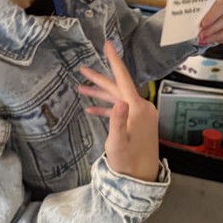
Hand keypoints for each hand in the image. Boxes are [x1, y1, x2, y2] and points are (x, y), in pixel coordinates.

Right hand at [77, 40, 160, 181]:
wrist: (142, 178)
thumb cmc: (128, 162)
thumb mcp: (118, 143)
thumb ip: (117, 121)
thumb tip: (118, 101)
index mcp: (136, 108)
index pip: (123, 79)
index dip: (114, 61)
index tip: (108, 44)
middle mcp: (141, 107)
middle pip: (118, 87)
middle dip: (99, 79)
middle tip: (81, 68)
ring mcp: (141, 115)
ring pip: (118, 98)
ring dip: (100, 94)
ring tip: (80, 88)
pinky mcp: (138, 123)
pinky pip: (121, 110)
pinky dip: (107, 108)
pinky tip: (91, 109)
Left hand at [198, 0, 222, 44]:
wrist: (213, 13)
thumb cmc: (207, 8)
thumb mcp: (203, 5)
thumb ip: (199, 9)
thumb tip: (190, 16)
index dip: (213, 15)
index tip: (203, 24)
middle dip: (213, 28)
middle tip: (201, 35)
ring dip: (216, 36)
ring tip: (205, 39)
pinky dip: (221, 40)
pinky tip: (212, 40)